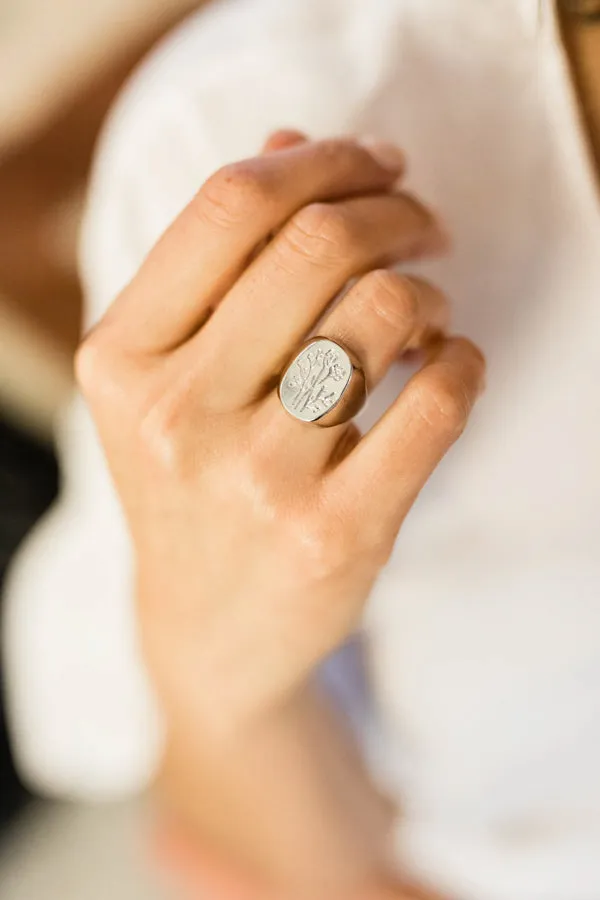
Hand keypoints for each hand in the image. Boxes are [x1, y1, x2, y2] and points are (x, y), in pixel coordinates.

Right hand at [77, 130, 482, 893]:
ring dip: (429, 287)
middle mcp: (178, 415)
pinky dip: (465, 360)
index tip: (377, 164)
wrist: (209, 629)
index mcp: (122, 359)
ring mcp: (257, 480)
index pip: (230, 204)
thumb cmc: (194, 483)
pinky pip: (437, 401)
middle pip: (317, 244)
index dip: (324, 161)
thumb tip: (293, 142)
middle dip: (397, 209)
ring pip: (383, 311)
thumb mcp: (170, 374)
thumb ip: (221, 256)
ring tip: (426, 311)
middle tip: (424, 226)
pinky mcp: (335, 532)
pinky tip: (449, 367)